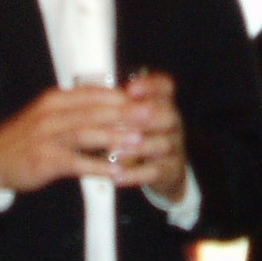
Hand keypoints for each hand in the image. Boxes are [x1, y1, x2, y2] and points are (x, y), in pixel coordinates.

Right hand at [0, 84, 134, 193]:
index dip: (122, 96)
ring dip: (115, 137)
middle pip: (94, 111)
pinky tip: (116, 172)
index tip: (147, 99)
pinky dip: (98, 166)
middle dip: (126, 113)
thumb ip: (77, 107)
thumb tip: (111, 100)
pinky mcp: (45, 160)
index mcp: (55, 99)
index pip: (93, 93)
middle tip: (152, 116)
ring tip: (139, 142)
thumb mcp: (50, 114)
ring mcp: (47, 137)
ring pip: (86, 133)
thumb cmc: (28, 137)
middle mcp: (51, 114)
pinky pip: (76, 162)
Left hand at [114, 71, 189, 201]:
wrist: (162, 168)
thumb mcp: (134, 116)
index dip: (150, 86)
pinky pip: (155, 171)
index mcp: (162, 103)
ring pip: (162, 144)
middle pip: (168, 114)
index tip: (129, 89)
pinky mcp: (170, 170)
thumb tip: (89, 91)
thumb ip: (118, 103)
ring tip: (114, 150)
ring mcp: (173, 147)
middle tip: (123, 118)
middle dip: (144, 116)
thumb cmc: (140, 135)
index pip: (165, 87)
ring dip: (136, 147)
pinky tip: (116, 174)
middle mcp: (172, 123)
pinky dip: (135, 174)